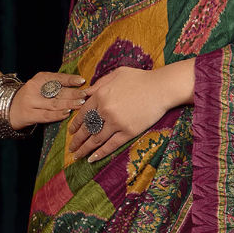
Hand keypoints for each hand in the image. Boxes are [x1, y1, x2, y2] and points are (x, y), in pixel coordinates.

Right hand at [8, 72, 87, 129]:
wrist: (8, 108)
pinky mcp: (28, 115)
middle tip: (85, 95)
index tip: (82, 80)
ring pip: (53, 103)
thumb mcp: (40, 86)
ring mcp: (30, 102)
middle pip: (57, 91)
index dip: (70, 79)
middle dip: (73, 93)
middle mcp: (33, 88)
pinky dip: (58, 114)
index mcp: (39, 78)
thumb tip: (80, 86)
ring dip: (69, 104)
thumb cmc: (31, 97)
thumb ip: (56, 85)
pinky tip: (67, 113)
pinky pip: (46, 115)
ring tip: (81, 104)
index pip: (57, 78)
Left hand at [68, 61, 193, 162]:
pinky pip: (111, 145)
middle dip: (77, 140)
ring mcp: (116, 122)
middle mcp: (105, 110)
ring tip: (77, 156)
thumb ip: (99, 84)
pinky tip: (92, 159)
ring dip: (85, 149)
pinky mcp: (128, 132)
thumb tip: (85, 93)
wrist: (162, 88)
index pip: (83, 113)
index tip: (71, 132)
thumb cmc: (141, 79)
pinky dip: (100, 153)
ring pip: (96, 139)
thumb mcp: (117, 74)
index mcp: (100, 95)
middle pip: (87, 128)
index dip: (75, 124)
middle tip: (71, 148)